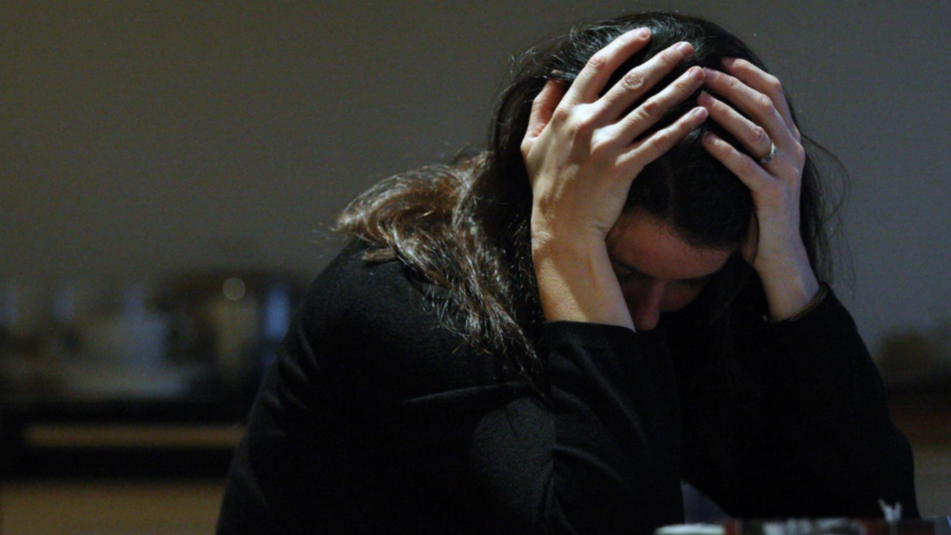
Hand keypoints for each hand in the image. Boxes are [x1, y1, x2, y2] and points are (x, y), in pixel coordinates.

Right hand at [520, 28, 707, 327]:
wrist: (560, 228)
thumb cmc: (546, 188)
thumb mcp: (529, 145)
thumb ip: (540, 110)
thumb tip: (551, 81)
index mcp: (566, 113)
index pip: (598, 67)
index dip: (623, 47)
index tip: (644, 35)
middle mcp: (587, 123)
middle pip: (631, 81)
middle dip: (662, 61)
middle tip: (685, 48)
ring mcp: (607, 146)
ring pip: (650, 108)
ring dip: (678, 88)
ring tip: (700, 74)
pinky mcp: (624, 168)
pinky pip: (658, 142)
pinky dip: (681, 127)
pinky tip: (699, 116)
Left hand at [698, 58, 819, 319]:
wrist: (779, 258)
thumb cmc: (759, 215)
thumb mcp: (754, 172)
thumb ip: (744, 146)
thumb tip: (711, 119)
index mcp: (789, 141)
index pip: (775, 94)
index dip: (749, 74)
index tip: (722, 60)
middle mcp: (792, 151)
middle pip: (765, 105)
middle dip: (733, 86)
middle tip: (703, 74)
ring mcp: (785, 173)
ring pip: (757, 131)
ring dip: (727, 112)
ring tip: (700, 99)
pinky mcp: (773, 196)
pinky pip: (748, 167)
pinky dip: (726, 151)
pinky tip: (705, 139)